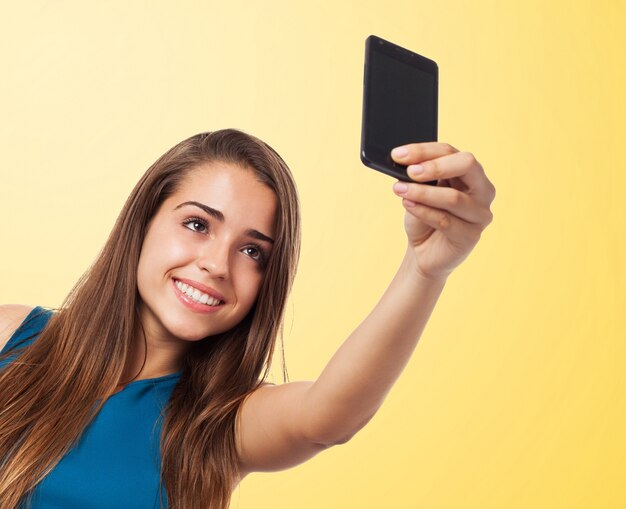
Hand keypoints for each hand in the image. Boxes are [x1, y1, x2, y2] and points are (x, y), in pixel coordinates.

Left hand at [390, 142, 495, 280]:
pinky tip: (408, 205)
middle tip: (409, 171)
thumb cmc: (424, 217)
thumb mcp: (419, 191)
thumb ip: (418, 177)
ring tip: (399, 190)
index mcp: (470, 172)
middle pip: (467, 164)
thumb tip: (405, 163)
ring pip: (453, 197)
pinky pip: (446, 221)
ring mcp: (481, 214)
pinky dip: (423, 211)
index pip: (450, 151)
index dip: (423, 151)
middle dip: (435, 166)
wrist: (423, 252)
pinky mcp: (471, 236)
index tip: (398, 155)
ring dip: (422, 192)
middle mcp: (482, 189)